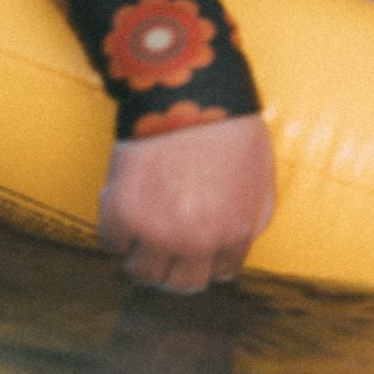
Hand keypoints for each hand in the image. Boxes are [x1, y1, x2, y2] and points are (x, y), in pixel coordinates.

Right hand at [96, 113, 276, 293]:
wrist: (188, 90)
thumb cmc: (229, 124)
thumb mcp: (261, 175)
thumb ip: (253, 216)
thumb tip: (237, 245)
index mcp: (235, 232)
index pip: (220, 273)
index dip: (208, 259)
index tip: (196, 248)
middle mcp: (197, 241)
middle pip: (180, 284)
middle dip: (176, 266)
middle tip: (166, 246)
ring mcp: (157, 232)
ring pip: (142, 274)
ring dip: (142, 255)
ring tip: (143, 230)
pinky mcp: (123, 214)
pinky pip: (112, 243)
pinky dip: (116, 229)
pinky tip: (125, 206)